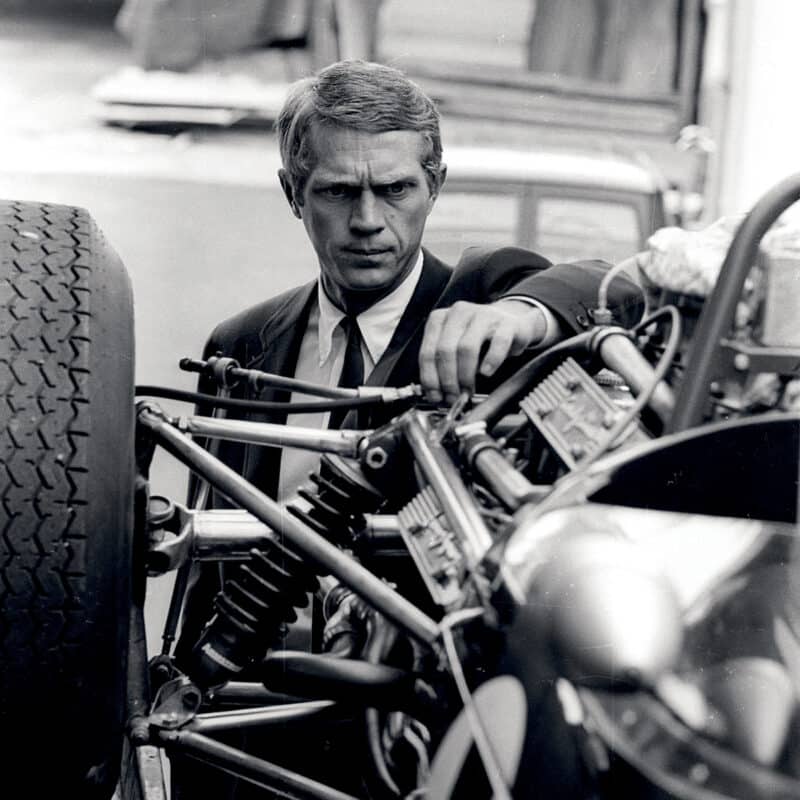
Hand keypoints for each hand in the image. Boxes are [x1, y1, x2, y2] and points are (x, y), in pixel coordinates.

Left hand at [418, 299, 547, 402]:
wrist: (512, 320)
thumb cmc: (479, 338)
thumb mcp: (455, 347)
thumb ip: (444, 367)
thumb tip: (437, 395)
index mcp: (440, 319)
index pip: (427, 352)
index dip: (430, 379)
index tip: (436, 397)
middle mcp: (459, 313)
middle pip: (445, 350)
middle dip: (448, 380)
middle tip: (453, 397)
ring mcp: (483, 315)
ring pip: (467, 347)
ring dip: (465, 375)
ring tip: (468, 390)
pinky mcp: (506, 322)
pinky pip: (498, 343)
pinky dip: (491, 361)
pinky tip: (487, 373)